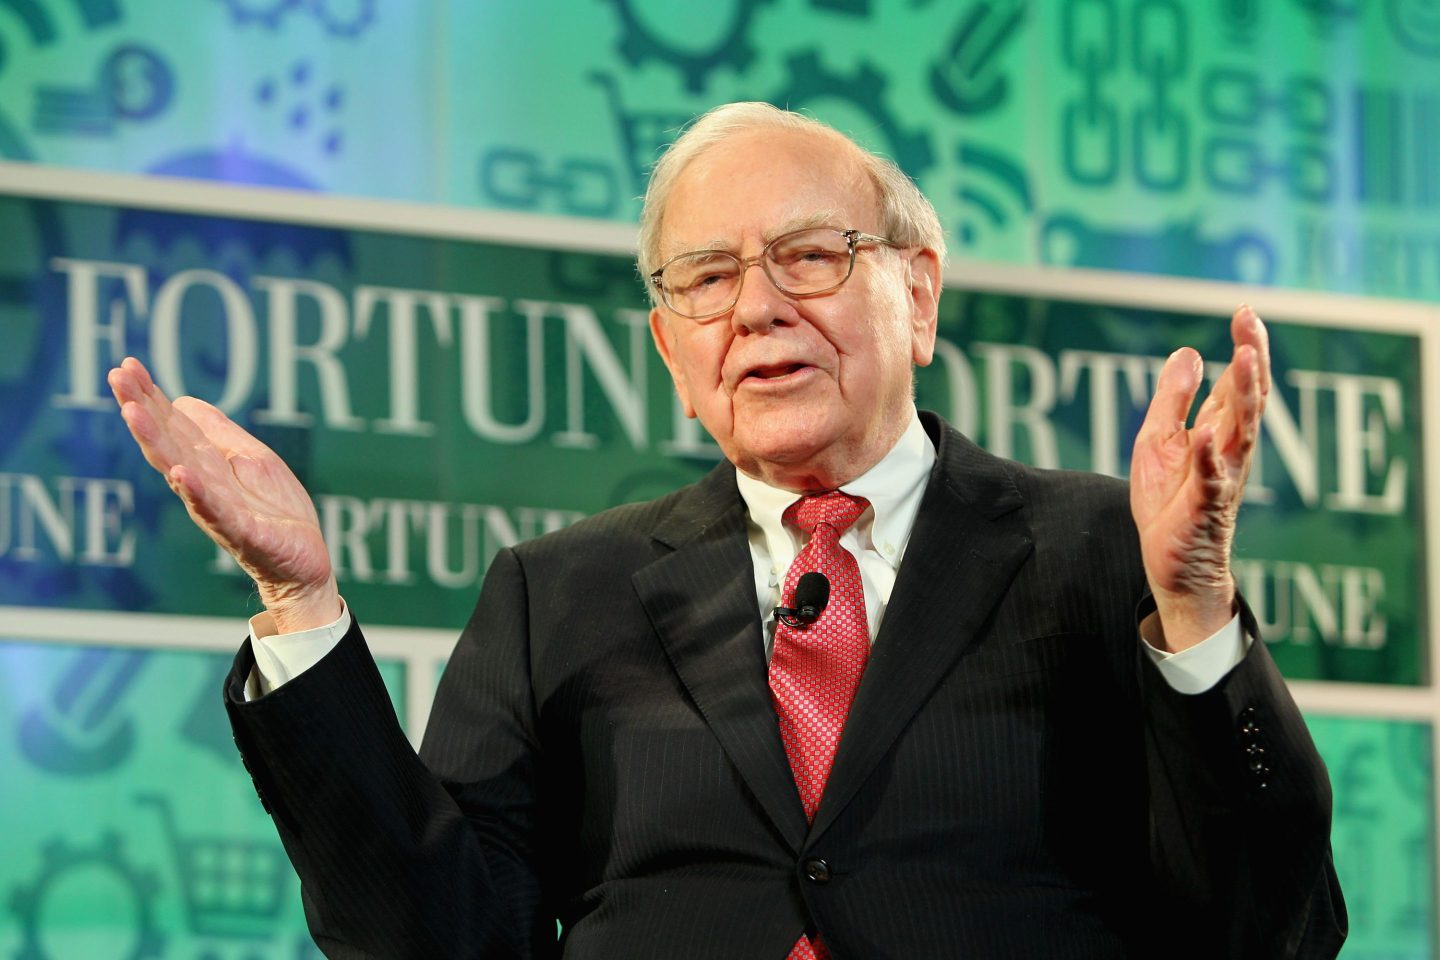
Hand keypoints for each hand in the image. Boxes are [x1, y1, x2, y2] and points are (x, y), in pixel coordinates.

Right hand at [108, 357, 339, 632]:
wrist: (302, 562)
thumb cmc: (274, 512)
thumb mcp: (250, 460)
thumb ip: (218, 434)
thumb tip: (182, 401)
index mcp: (207, 466)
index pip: (172, 426)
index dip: (150, 397)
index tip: (126, 366)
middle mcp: (204, 486)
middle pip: (166, 443)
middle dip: (141, 410)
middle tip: (117, 377)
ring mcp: (220, 509)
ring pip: (181, 472)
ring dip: (156, 442)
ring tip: (132, 412)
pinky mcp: (244, 532)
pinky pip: (217, 511)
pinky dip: (198, 492)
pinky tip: (181, 472)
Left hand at [1130, 306, 1269, 651]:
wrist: (1172, 564)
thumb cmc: (1169, 502)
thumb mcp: (1159, 440)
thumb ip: (1173, 399)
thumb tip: (1188, 352)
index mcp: (1217, 432)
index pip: (1235, 383)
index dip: (1244, 347)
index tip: (1245, 310)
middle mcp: (1228, 450)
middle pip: (1247, 399)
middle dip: (1252, 359)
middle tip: (1252, 321)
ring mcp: (1220, 477)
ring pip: (1240, 432)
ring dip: (1244, 396)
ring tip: (1245, 359)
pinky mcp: (1204, 506)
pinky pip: (1210, 480)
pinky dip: (1209, 457)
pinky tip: (1207, 434)